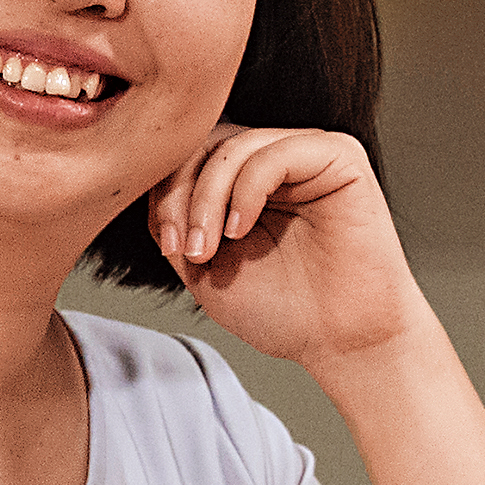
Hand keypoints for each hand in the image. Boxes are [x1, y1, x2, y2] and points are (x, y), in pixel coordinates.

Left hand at [150, 127, 434, 372]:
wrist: (342, 342)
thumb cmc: (286, 311)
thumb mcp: (205, 266)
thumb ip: (176, 222)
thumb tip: (141, 183)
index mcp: (249, 180)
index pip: (191, 155)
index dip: (165, 192)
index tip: (168, 247)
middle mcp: (278, 158)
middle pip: (206, 142)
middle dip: (180, 194)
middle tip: (182, 247)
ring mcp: (309, 153)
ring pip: (234, 146)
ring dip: (207, 198)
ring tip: (210, 248)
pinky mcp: (340, 158)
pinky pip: (275, 153)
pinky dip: (245, 191)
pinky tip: (241, 231)